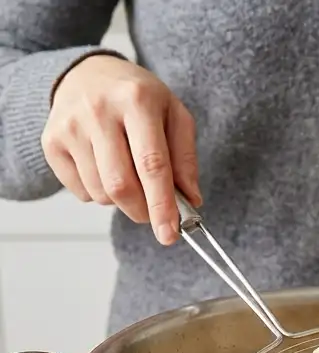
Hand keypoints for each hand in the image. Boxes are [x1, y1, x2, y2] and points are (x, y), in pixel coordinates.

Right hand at [42, 55, 199, 245]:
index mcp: (137, 101)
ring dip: (122, 201)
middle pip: (121, 185)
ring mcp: (69, 126)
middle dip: (143, 210)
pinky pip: (80, 191)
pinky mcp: (50, 141)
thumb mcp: (175, 115)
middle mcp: (98, 111)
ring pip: (100, 193)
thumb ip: (185, 159)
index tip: (170, 234)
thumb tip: (190, 200)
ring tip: (129, 176)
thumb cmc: (138, 98)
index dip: (162, 205)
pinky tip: (105, 168)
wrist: (88, 73)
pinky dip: (99, 193)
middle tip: (154, 212)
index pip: (151, 164)